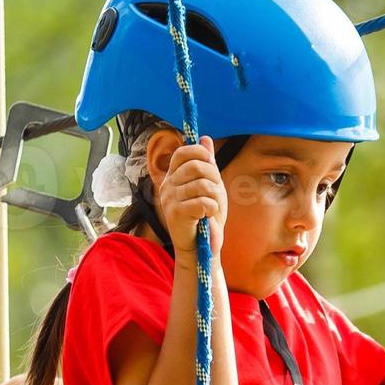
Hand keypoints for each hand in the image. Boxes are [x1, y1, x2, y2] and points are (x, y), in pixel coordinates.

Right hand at [156, 135, 226, 262]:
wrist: (199, 246)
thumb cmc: (204, 215)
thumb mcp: (208, 186)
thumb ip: (206, 164)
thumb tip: (205, 138)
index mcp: (173, 176)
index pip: (183, 153)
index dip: (200, 153)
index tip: (212, 165)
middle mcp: (167, 185)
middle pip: (196, 167)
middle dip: (215, 178)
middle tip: (217, 192)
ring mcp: (169, 199)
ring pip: (202, 186)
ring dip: (216, 197)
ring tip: (213, 208)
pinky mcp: (175, 213)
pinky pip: (202, 202)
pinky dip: (212, 208)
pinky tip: (208, 215)